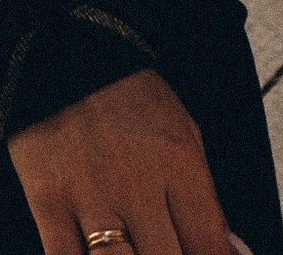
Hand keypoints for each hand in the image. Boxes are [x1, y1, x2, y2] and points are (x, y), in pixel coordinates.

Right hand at [6, 66, 249, 254]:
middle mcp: (136, 182)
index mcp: (178, 162)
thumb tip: (235, 253)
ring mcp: (89, 193)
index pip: (209, 246)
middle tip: (166, 252)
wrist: (65, 48)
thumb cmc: (131, 99)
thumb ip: (206, 201)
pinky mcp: (48, 200)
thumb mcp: (184, 134)